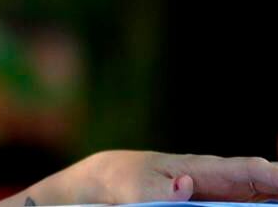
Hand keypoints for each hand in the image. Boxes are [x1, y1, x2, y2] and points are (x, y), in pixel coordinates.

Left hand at [24, 149, 277, 203]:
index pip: (249, 170)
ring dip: (271, 202)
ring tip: (277, 205)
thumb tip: (187, 186)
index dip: (275, 176)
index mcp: (204, 169)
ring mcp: (220, 196)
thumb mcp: (137, 188)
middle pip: (263, 186)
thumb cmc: (127, 180)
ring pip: (256, 200)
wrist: (111, 182)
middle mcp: (219, 182)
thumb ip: (162, 192)